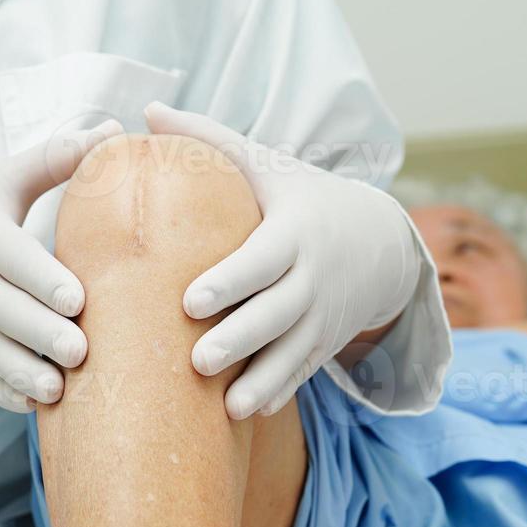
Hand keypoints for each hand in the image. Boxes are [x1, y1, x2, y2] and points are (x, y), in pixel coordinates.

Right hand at [0, 120, 122, 411]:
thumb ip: (54, 159)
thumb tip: (114, 131)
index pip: (17, 263)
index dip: (45, 282)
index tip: (76, 298)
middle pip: (10, 316)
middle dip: (45, 336)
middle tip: (82, 350)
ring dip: (27, 375)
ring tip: (60, 389)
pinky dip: (6, 393)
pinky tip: (36, 405)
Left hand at [143, 102, 417, 419]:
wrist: (380, 242)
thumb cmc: (303, 198)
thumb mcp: (267, 166)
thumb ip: (209, 141)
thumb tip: (146, 112)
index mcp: (294, 232)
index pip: (261, 260)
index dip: (230, 281)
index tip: (192, 300)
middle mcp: (313, 278)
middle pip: (277, 314)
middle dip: (240, 339)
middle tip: (198, 360)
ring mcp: (323, 317)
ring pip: (292, 354)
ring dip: (261, 381)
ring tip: (227, 407)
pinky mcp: (324, 344)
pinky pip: (301, 373)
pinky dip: (278, 393)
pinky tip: (248, 415)